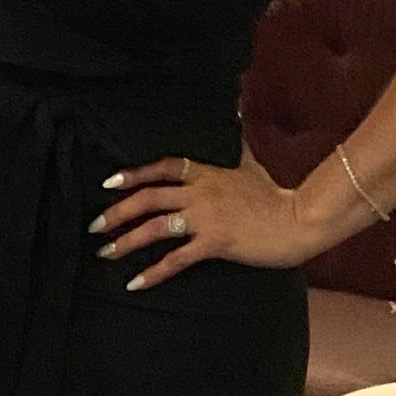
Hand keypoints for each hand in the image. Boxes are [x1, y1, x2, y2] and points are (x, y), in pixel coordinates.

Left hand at [91, 153, 318, 291]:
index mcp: (206, 173)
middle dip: (118, 211)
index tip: (109, 182)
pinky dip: (153, 272)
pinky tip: (135, 283)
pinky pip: (176, 259)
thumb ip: (237, 143)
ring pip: (155, 227)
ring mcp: (206, 218)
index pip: (162, 167)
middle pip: (149, 198)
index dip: (133, 174)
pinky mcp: (215, 242)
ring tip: (105, 252)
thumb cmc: (276, 195)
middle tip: (95, 224)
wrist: (300, 219)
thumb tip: (236, 112)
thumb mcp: (251, 163)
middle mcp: (200, 193)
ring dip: (126, 241)